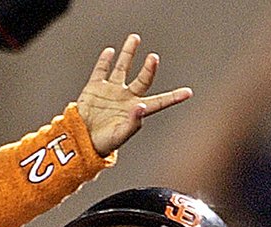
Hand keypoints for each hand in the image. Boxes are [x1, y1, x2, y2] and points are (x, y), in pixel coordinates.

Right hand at [77, 34, 191, 156]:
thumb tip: (141, 106)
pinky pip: (101, 70)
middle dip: (149, 69)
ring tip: (135, 38)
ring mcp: (112, 90)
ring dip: (129, 53)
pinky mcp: (95, 87)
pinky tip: (110, 51)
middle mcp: (127, 97)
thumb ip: (133, 122)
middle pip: (142, 79)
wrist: (82, 139)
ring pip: (123, 67)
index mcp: (137, 110)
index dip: (174, 97)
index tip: (188, 92)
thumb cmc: (104, 143)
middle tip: (154, 57)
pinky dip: (105, 60)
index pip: (160, 102)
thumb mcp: (120, 136)